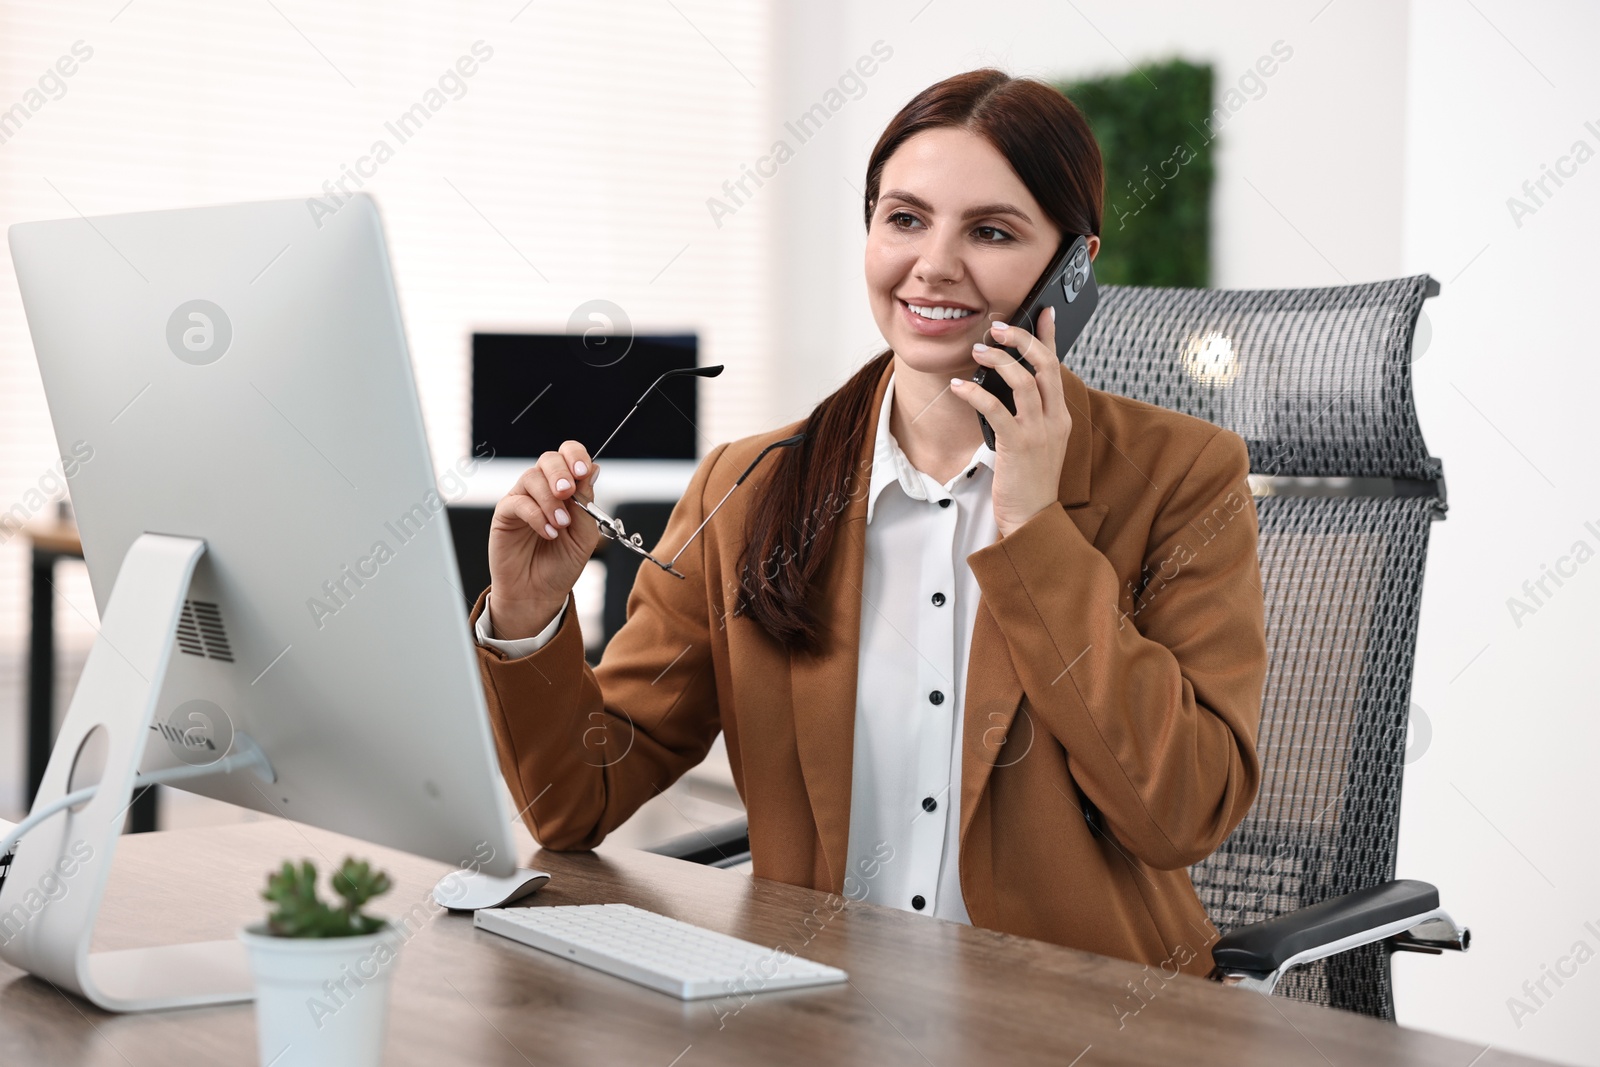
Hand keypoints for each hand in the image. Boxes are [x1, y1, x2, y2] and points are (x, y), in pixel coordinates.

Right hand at [487, 441, 600, 638]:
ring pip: (532, 478)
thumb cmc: (562, 564)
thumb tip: (593, 469)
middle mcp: (543, 489)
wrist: (539, 593)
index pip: (569, 456)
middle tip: (567, 492)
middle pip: (548, 459)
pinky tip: (548, 533)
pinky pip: (518, 502)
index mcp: (566, 490)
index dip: (576, 456)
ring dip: (550, 500)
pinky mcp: (505, 514)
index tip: (583, 471)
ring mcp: (522, 500)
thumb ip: (587, 504)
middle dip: (560, 472)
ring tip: (560, 525)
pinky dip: (536, 516)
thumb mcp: (584, 535)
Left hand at [949, 308, 1073, 536]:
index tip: (1046, 311)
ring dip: (998, 360)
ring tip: (979, 350)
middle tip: (999, 326)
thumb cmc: (1029, 480)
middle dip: (1022, 339)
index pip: (1058, 366)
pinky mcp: (1017, 444)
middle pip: (1045, 364)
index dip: (1051, 336)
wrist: (1033, 518)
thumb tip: (1007, 385)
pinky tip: (959, 387)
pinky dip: (975, 393)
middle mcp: (1054, 419)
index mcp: (1061, 416)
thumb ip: (1030, 414)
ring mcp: (1038, 431)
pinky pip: (995, 408)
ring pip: (1023, 380)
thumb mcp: (1036, 441)